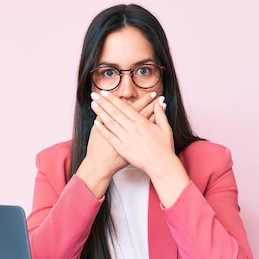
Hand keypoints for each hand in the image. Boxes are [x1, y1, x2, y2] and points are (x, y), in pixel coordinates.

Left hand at [91, 90, 190, 206]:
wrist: (161, 165)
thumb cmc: (164, 148)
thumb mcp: (165, 128)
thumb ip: (161, 114)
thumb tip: (160, 102)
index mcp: (142, 122)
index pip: (125, 107)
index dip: (114, 99)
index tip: (106, 93)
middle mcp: (133, 128)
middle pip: (115, 112)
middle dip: (104, 102)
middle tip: (95, 95)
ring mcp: (126, 138)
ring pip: (110, 122)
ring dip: (101, 112)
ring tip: (93, 104)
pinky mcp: (122, 149)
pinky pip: (110, 137)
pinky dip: (102, 129)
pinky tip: (95, 122)